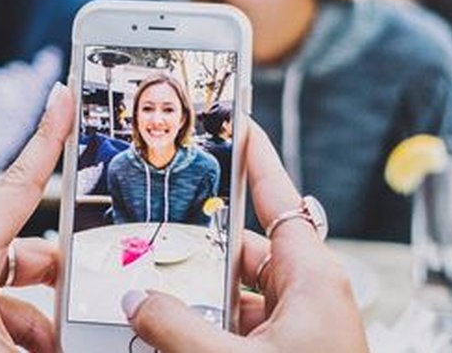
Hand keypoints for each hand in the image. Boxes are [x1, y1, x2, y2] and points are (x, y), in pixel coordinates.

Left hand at [0, 84, 73, 352]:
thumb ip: (58, 337)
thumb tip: (93, 333)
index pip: (18, 188)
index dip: (48, 139)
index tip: (64, 98)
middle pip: (24, 257)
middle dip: (59, 291)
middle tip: (89, 315)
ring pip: (5, 292)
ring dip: (36, 325)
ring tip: (52, 350)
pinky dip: (9, 333)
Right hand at [123, 121, 367, 351]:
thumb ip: (180, 330)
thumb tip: (138, 303)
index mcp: (313, 278)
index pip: (279, 198)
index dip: (255, 158)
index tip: (238, 121)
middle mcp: (310, 295)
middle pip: (245, 251)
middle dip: (200, 252)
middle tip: (154, 243)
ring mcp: (302, 327)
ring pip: (241, 295)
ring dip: (202, 301)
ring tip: (156, 306)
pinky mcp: (290, 350)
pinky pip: (244, 326)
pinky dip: (212, 328)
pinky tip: (178, 341)